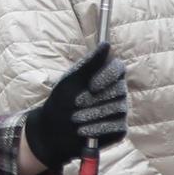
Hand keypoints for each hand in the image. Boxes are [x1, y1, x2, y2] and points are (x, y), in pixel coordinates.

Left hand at [22, 43, 128, 174]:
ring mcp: (120, 111)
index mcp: (107, 76)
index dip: (107, 76)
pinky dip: (98, 128)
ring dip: (93, 114)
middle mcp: (117, 92)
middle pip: (120, 90)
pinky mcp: (119, 129)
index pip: (119, 68)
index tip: (91, 85)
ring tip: (75, 118)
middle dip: (95, 99)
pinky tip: (83, 130)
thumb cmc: (61, 100)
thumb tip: (106, 44)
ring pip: (117, 108)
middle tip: (76, 104)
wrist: (53, 129)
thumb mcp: (71, 79)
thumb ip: (90, 62)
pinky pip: (117, 126)